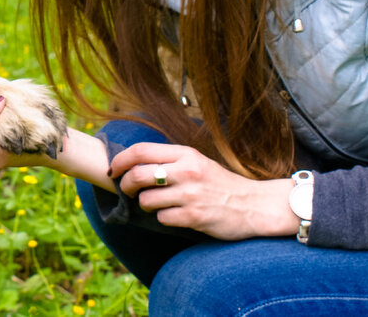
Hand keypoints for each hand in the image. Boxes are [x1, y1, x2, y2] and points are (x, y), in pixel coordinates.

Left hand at [111, 143, 298, 239]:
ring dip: (145, 204)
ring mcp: (190, 195)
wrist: (254, 205)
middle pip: (137, 175)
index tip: (113, 170)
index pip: (140, 150)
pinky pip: (162, 218)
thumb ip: (169, 160)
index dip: (120, 160)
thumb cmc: (219, 184)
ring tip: (157, 204)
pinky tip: (174, 215)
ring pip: (146, 199)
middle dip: (124, 185)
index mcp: (186, 154)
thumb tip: (131, 164)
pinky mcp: (194, 217)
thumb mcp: (196, 162)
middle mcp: (187, 171)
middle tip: (126, 190)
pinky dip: (163, 218)